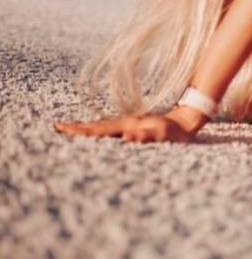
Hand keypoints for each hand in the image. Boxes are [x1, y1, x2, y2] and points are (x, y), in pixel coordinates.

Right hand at [54, 109, 203, 142]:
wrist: (186, 121)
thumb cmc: (175, 131)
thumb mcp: (163, 135)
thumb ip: (146, 136)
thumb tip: (128, 137)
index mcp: (127, 125)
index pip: (99, 129)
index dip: (80, 130)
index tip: (61, 128)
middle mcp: (125, 124)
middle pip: (96, 126)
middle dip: (77, 129)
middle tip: (57, 128)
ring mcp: (128, 125)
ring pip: (102, 127)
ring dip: (85, 130)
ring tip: (68, 131)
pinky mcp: (133, 128)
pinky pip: (110, 131)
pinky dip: (97, 132)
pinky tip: (92, 136)